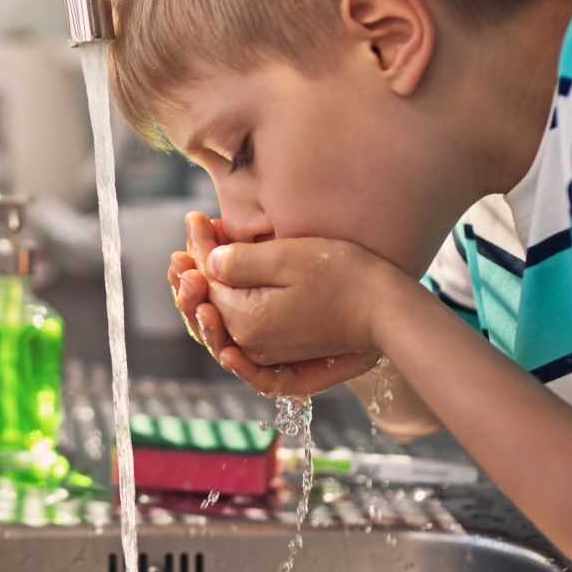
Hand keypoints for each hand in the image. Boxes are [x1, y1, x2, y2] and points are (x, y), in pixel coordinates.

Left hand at [174, 217, 386, 397]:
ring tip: (189, 271)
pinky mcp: (284, 354)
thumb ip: (240, 261)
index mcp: (247, 320)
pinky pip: (241, 343)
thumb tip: (205, 262)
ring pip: (220, 325)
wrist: (387, 310)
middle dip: (192, 273)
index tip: (195, 217)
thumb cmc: (343, 275)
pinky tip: (215, 317)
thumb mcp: (287, 258)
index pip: (206, 281)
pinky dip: (224, 327)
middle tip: (184, 242)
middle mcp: (251, 344)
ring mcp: (267, 353)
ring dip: (202, 298)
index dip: (197, 248)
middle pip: (207, 306)